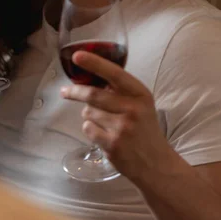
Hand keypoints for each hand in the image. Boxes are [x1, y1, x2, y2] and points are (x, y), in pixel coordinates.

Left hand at [60, 51, 176, 182]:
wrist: (156, 163)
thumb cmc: (145, 127)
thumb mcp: (141, 103)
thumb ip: (120, 89)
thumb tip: (89, 75)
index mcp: (139, 93)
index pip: (114, 73)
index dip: (94, 63)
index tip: (77, 56)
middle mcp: (132, 108)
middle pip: (93, 94)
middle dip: (75, 91)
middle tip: (64, 91)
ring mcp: (122, 127)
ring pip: (88, 112)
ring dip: (88, 114)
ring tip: (102, 121)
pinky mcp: (112, 144)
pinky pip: (88, 128)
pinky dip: (90, 129)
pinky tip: (102, 134)